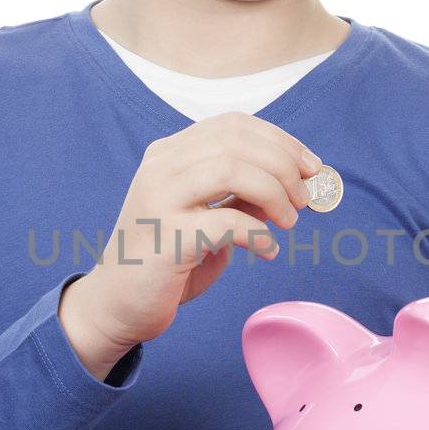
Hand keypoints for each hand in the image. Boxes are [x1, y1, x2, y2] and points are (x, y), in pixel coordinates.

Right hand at [60, 112, 320, 355]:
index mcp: (169, 154)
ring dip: (274, 192)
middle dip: (284, 165)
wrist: (117, 305)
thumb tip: (294, 183)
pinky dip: (259, 235)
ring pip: (231, 169)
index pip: (232, 125)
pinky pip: (227, 223)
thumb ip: (241, 196)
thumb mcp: (208, 218)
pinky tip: (266, 251)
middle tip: (305, 198)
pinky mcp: (167, 237)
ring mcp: (159, 199)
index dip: (280, 140)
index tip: (311, 167)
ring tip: (289, 220)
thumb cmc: (167, 261)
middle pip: (236, 141)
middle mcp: (160, 168)